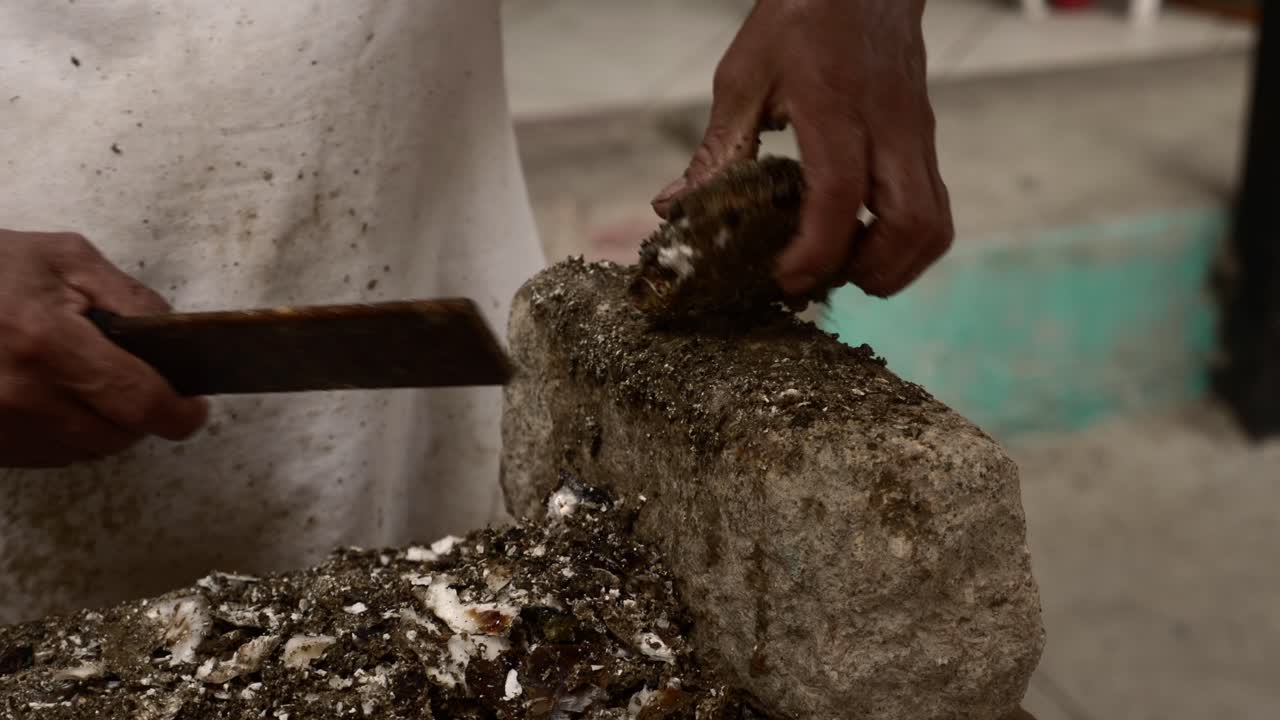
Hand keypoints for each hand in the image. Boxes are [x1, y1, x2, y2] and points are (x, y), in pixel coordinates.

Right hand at [0, 230, 207, 467]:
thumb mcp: (63, 258)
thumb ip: (128, 297)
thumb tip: (172, 335)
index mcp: (48, 343)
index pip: (141, 403)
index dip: (180, 413)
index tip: (194, 407)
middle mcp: (21, 395)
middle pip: (118, 436)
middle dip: (142, 414)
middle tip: (138, 382)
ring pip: (85, 452)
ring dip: (103, 426)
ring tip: (87, 383)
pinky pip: (47, 456)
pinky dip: (65, 434)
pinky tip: (52, 396)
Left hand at [653, 0, 951, 297]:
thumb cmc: (800, 18)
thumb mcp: (744, 77)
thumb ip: (717, 150)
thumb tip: (676, 208)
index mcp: (837, 109)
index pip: (840, 194)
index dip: (816, 250)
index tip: (785, 278)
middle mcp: (890, 128)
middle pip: (911, 223)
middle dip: (868, 273)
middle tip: (819, 281)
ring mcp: (917, 137)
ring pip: (935, 225)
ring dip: (895, 267)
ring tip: (846, 270)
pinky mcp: (926, 142)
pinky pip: (937, 209)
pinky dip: (908, 245)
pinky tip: (866, 245)